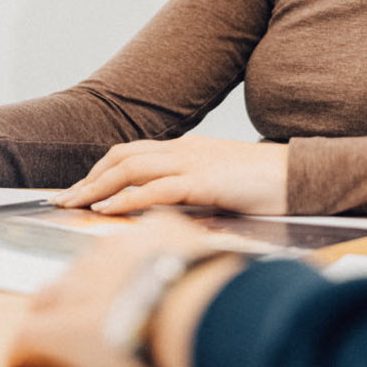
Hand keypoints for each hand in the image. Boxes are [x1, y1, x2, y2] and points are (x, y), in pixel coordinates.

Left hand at [8, 213, 244, 366]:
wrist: (193, 309)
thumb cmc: (216, 291)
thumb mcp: (211, 253)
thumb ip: (203, 254)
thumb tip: (230, 268)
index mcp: (144, 237)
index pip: (114, 248)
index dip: (111, 271)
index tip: (117, 287)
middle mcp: (104, 258)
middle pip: (76, 270)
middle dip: (74, 290)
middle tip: (79, 312)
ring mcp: (78, 289)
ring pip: (48, 298)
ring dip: (49, 314)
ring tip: (47, 331)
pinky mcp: (59, 327)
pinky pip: (29, 335)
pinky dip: (25, 348)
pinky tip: (23, 360)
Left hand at [52, 136, 287, 214]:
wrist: (303, 175)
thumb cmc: (266, 187)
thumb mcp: (220, 187)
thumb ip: (191, 194)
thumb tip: (165, 216)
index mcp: (186, 150)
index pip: (130, 155)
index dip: (100, 172)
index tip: (78, 191)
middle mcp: (184, 150)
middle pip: (121, 157)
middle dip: (89, 178)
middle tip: (63, 200)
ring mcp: (193, 163)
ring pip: (130, 168)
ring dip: (97, 187)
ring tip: (74, 205)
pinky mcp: (205, 181)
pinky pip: (157, 188)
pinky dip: (127, 198)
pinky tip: (107, 209)